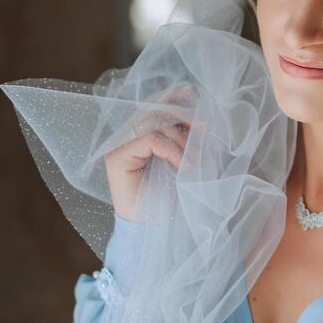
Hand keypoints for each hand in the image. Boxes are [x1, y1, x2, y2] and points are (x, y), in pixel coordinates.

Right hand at [103, 84, 199, 221]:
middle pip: (154, 109)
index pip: (154, 105)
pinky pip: (150, 138)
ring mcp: (118, 146)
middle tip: (205, 127)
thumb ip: (185, 137)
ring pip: (153, 122)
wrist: (154, 230)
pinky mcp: (117, 157)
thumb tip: (200, 111)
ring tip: (196, 160)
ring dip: (182, 138)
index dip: (173, 96)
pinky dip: (173, 150)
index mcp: (138, 134)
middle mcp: (125, 137)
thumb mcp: (184, 160)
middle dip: (184, 113)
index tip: (193, 92)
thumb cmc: (170, 199)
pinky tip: (184, 167)